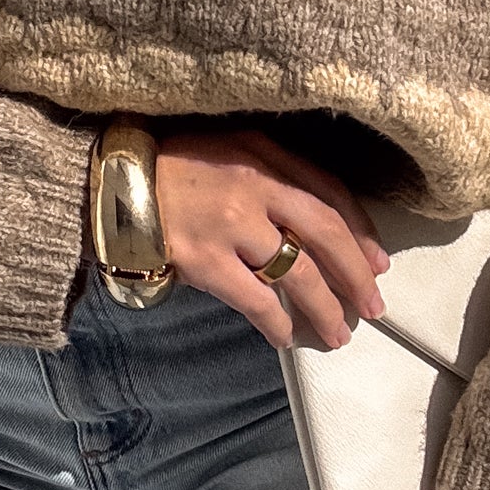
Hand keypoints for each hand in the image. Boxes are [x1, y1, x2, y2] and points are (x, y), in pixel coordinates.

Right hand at [152, 126, 389, 350]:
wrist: (111, 183)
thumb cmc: (173, 166)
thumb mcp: (229, 150)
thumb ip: (273, 174)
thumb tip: (320, 228)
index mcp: (264, 152)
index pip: (329, 192)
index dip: (361, 231)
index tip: (378, 262)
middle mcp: (255, 185)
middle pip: (325, 233)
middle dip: (356, 274)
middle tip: (375, 305)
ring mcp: (231, 224)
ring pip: (297, 273)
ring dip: (325, 308)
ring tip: (340, 334)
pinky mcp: (206, 260)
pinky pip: (256, 300)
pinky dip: (277, 324)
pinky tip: (288, 339)